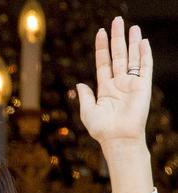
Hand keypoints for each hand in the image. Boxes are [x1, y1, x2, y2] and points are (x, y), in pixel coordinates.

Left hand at [76, 16, 151, 145]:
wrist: (118, 138)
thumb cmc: (102, 129)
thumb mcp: (87, 111)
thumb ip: (84, 96)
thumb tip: (79, 83)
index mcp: (105, 88)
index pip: (103, 63)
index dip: (102, 48)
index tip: (100, 33)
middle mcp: (119, 83)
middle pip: (118, 55)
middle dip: (117, 38)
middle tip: (116, 21)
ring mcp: (131, 84)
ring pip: (132, 58)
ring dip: (132, 42)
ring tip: (131, 27)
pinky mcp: (143, 87)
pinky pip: (145, 67)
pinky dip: (144, 54)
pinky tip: (143, 42)